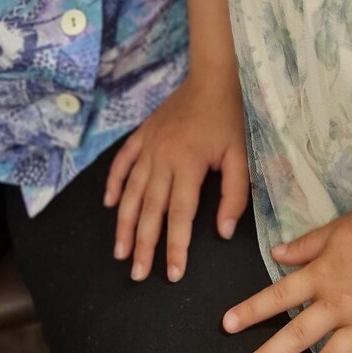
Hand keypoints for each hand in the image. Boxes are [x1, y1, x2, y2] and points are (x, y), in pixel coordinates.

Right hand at [104, 70, 248, 282]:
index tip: (173, 274)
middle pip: (149, 210)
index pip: (180, 215)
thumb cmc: (228, 118)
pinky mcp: (140, 136)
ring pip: (130, 191)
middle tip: (137, 275)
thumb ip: (235, 194)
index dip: (176, 246)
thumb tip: (224, 231)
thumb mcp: (241, 155)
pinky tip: (110, 205)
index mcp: (188, 164)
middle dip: (143, 245)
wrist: (210, 78)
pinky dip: (114, 184)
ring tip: (120, 252)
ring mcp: (147, 147)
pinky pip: (122, 163)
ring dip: (124, 224)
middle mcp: (162, 158)